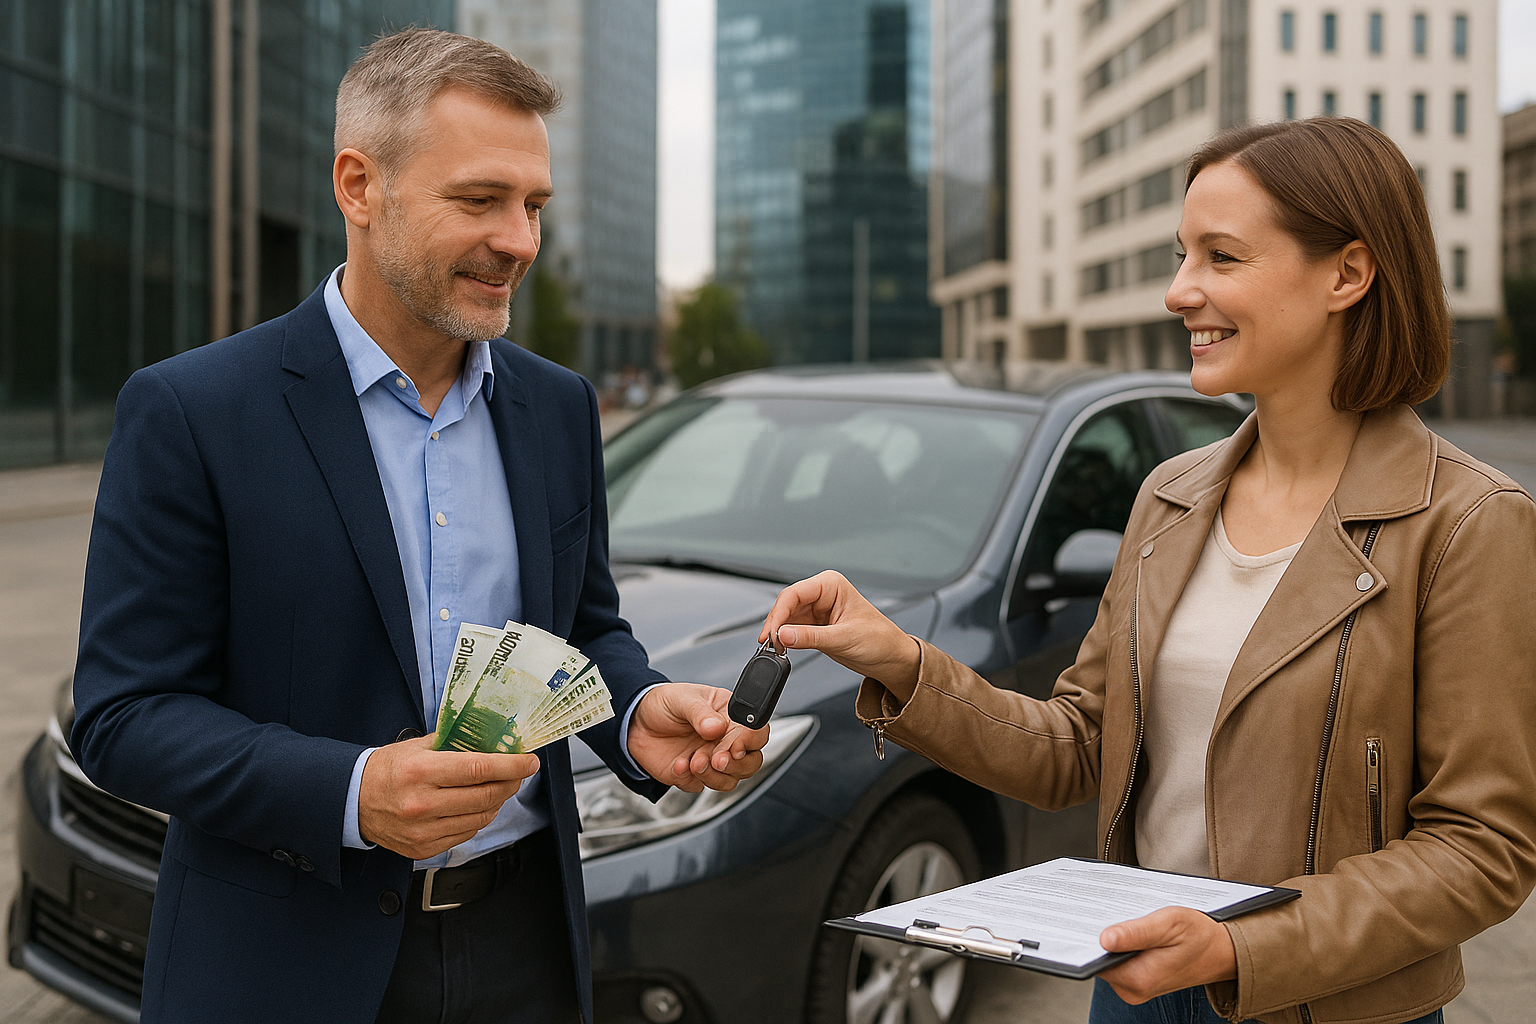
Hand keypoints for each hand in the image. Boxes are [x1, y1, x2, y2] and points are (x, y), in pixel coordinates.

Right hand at [357, 736, 540, 859]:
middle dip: (511, 782)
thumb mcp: (418, 747)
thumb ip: (455, 744)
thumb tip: (494, 741)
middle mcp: (422, 804)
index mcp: (421, 772)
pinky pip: (467, 833)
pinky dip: (480, 818)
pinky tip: (478, 805)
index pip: (478, 769)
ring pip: (481, 818)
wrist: (353, 801)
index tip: (529, 761)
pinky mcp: (424, 848)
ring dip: (499, 801)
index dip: (511, 765)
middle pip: (485, 796)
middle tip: (519, 772)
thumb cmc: (387, 769)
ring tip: (500, 787)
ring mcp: (423, 831)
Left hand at [628, 683, 767, 791]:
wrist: (634, 723)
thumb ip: (700, 713)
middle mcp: (725, 740)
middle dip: (735, 765)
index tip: (735, 747)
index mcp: (730, 716)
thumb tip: (716, 727)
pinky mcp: (694, 776)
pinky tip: (678, 764)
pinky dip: (688, 779)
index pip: (756, 731)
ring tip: (693, 761)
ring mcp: (711, 760)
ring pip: (730, 780)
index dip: (750, 741)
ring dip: (713, 775)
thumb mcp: (682, 699)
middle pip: (751, 762)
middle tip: (715, 759)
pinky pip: (700, 787)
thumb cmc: (664, 704)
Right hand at [761, 570, 921, 699]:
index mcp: (832, 585)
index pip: (794, 593)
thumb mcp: (844, 639)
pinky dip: (786, 639)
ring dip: (779, 633)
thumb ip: (810, 637)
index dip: (779, 613)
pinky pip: (793, 629)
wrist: (891, 659)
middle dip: (777, 624)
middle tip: (769, 643)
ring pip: (786, 618)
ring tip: (776, 648)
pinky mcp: (815, 626)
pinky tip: (783, 648)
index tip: (772, 633)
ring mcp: (818, 610)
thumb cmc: (880, 640)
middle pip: (787, 605)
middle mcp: (823, 594)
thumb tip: (783, 635)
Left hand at [1096, 907, 1237, 1004]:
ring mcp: (1134, 987)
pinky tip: (1132, 928)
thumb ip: (1138, 932)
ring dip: (1113, 936)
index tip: (1090, 913)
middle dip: (1101, 932)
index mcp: (1138, 979)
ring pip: (1108, 957)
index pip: (1095, 958)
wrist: (1222, 952)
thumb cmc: (1200, 936)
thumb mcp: (1170, 924)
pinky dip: (1122, 942)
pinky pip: (1119, 959)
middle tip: (1113, 909)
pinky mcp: (1137, 980)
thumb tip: (1104, 939)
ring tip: (1127, 917)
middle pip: (1099, 957)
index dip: (1089, 934)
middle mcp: (1132, 989)